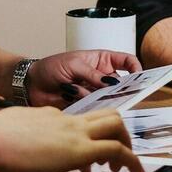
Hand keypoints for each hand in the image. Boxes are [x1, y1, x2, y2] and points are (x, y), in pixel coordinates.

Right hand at [0, 107, 144, 171]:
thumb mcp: (11, 130)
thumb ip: (23, 134)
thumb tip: (20, 143)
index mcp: (49, 115)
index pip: (78, 121)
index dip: (86, 136)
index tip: (86, 155)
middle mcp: (66, 118)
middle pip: (104, 114)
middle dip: (117, 132)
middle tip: (115, 155)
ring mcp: (74, 131)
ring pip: (116, 123)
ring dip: (126, 144)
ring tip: (124, 167)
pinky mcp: (81, 149)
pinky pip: (115, 149)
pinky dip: (130, 160)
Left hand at [27, 49, 142, 106]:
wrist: (32, 85)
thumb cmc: (51, 67)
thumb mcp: (73, 64)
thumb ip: (92, 74)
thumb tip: (111, 81)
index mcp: (102, 61)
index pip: (126, 61)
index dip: (136, 67)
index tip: (139, 76)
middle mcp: (101, 78)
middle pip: (121, 84)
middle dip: (120, 89)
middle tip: (114, 92)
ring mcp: (95, 93)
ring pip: (109, 99)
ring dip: (98, 98)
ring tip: (79, 92)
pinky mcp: (87, 107)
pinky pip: (95, 110)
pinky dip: (87, 107)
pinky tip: (72, 98)